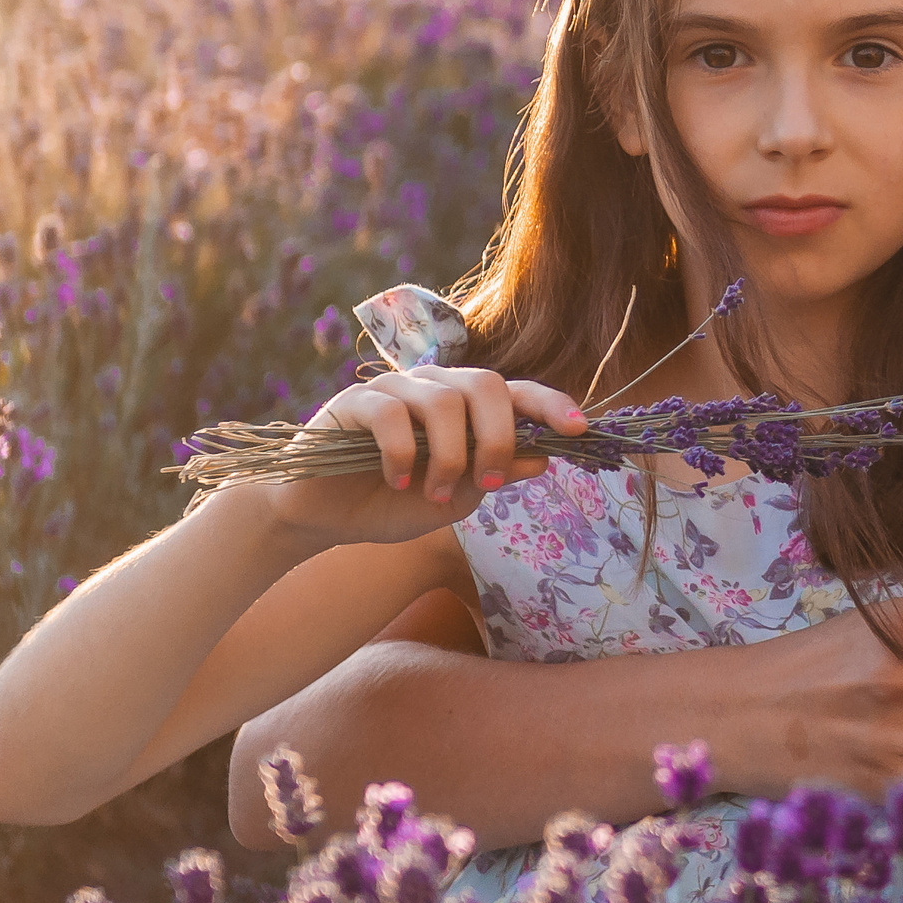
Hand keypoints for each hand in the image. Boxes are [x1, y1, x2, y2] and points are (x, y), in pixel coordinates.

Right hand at [253, 367, 589, 552]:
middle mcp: (434, 387)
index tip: (580, 429)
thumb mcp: (455, 498)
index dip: (551, 404)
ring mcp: (394, 388)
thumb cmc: (391, 503)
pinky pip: (392, 415)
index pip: (516, 392)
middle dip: (499, 438)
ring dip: (450, 457)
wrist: (322, 517)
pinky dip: (404, 454)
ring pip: (443, 401)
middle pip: (487, 384)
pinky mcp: (353, 402)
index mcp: (464, 407)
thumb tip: (545, 457)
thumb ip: (495, 474)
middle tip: (490, 484)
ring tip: (433, 494)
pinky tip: (398, 480)